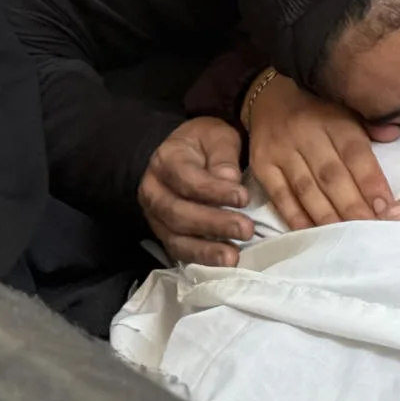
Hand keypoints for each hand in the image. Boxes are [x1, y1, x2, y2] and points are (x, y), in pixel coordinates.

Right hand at [138, 117, 252, 267]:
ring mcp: (156, 217)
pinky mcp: (165, 235)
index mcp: (166, 160)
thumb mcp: (216, 136)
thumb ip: (223, 155)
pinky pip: (179, 252)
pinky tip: (223, 263)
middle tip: (245, 229)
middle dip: (213, 224)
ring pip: (176, 238)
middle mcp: (154, 191)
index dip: (214, 191)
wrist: (182, 155)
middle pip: (178, 213)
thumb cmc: (203, 145)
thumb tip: (230, 179)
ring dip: (206, 250)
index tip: (243, 197)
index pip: (186, 179)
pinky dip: (201, 260)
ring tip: (233, 257)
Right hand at [246, 75, 393, 228]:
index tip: (386, 208)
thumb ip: (371, 125)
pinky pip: (280, 196)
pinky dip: (296, 218)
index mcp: (333, 119)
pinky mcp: (261, 166)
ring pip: (306, 189)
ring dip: (327, 217)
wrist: (268, 96)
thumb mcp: (346, 108)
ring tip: (345, 239)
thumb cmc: (318, 109)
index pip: (355, 153)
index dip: (370, 181)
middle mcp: (306, 134)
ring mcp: (281, 151)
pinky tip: (312, 235)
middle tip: (370, 233)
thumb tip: (394, 135)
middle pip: (331, 176)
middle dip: (352, 207)